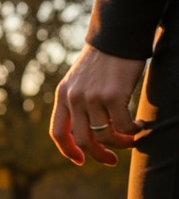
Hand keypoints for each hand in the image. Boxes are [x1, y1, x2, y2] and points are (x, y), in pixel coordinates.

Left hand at [50, 44, 145, 165]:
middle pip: (82, 140)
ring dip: (121, 144)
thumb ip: (77, 103)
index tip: (81, 160)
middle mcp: (73, 98)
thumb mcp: (79, 82)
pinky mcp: (113, 95)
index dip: (68, 151)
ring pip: (104, 136)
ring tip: (131, 139)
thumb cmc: (102, 62)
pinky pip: (123, 126)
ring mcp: (92, 97)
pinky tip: (140, 126)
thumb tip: (87, 133)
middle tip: (112, 160)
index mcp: (63, 96)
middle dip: (98, 155)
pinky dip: (133, 131)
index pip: (58, 132)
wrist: (116, 38)